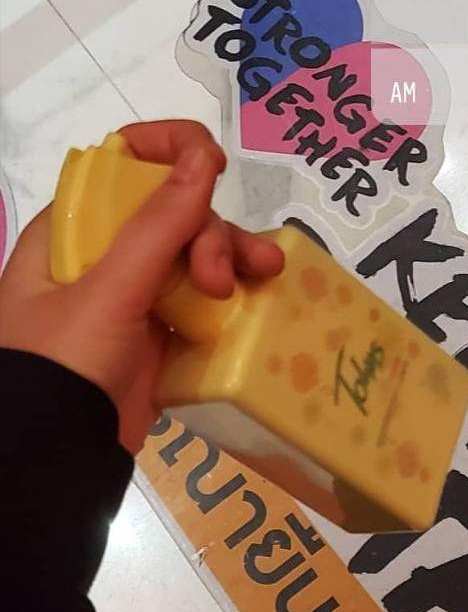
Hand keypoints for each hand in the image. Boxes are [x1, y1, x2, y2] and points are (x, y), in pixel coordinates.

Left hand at [0, 121, 283, 453]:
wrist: (56, 457)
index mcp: (71, 232)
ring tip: (267, 276)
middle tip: (224, 276)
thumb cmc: (65, 364)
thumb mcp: (110, 291)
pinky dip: (234, 299)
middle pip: (173, 212)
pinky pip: (205, 303)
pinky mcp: (159, 338)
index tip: (211, 166)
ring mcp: (132, 298)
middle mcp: (101, 257)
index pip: (123, 164)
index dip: (170, 154)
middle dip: (211, 231)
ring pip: (196, 256)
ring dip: (234, 259)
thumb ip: (160, 225)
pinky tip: (262, 299)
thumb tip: (204, 155)